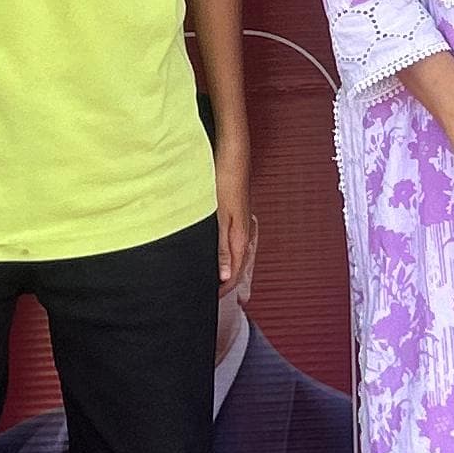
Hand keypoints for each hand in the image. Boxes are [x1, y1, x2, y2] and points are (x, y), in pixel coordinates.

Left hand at [213, 126, 255, 290]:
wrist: (233, 153)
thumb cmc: (225, 179)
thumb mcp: (219, 216)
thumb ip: (221, 247)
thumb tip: (224, 276)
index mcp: (240, 237)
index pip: (233, 274)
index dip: (222, 290)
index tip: (209, 299)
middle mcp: (243, 233)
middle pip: (236, 267)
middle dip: (224, 283)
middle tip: (210, 294)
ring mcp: (241, 224)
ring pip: (235, 256)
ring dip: (225, 269)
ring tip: (213, 279)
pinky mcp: (235, 215)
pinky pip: (232, 243)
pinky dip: (225, 254)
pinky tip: (216, 252)